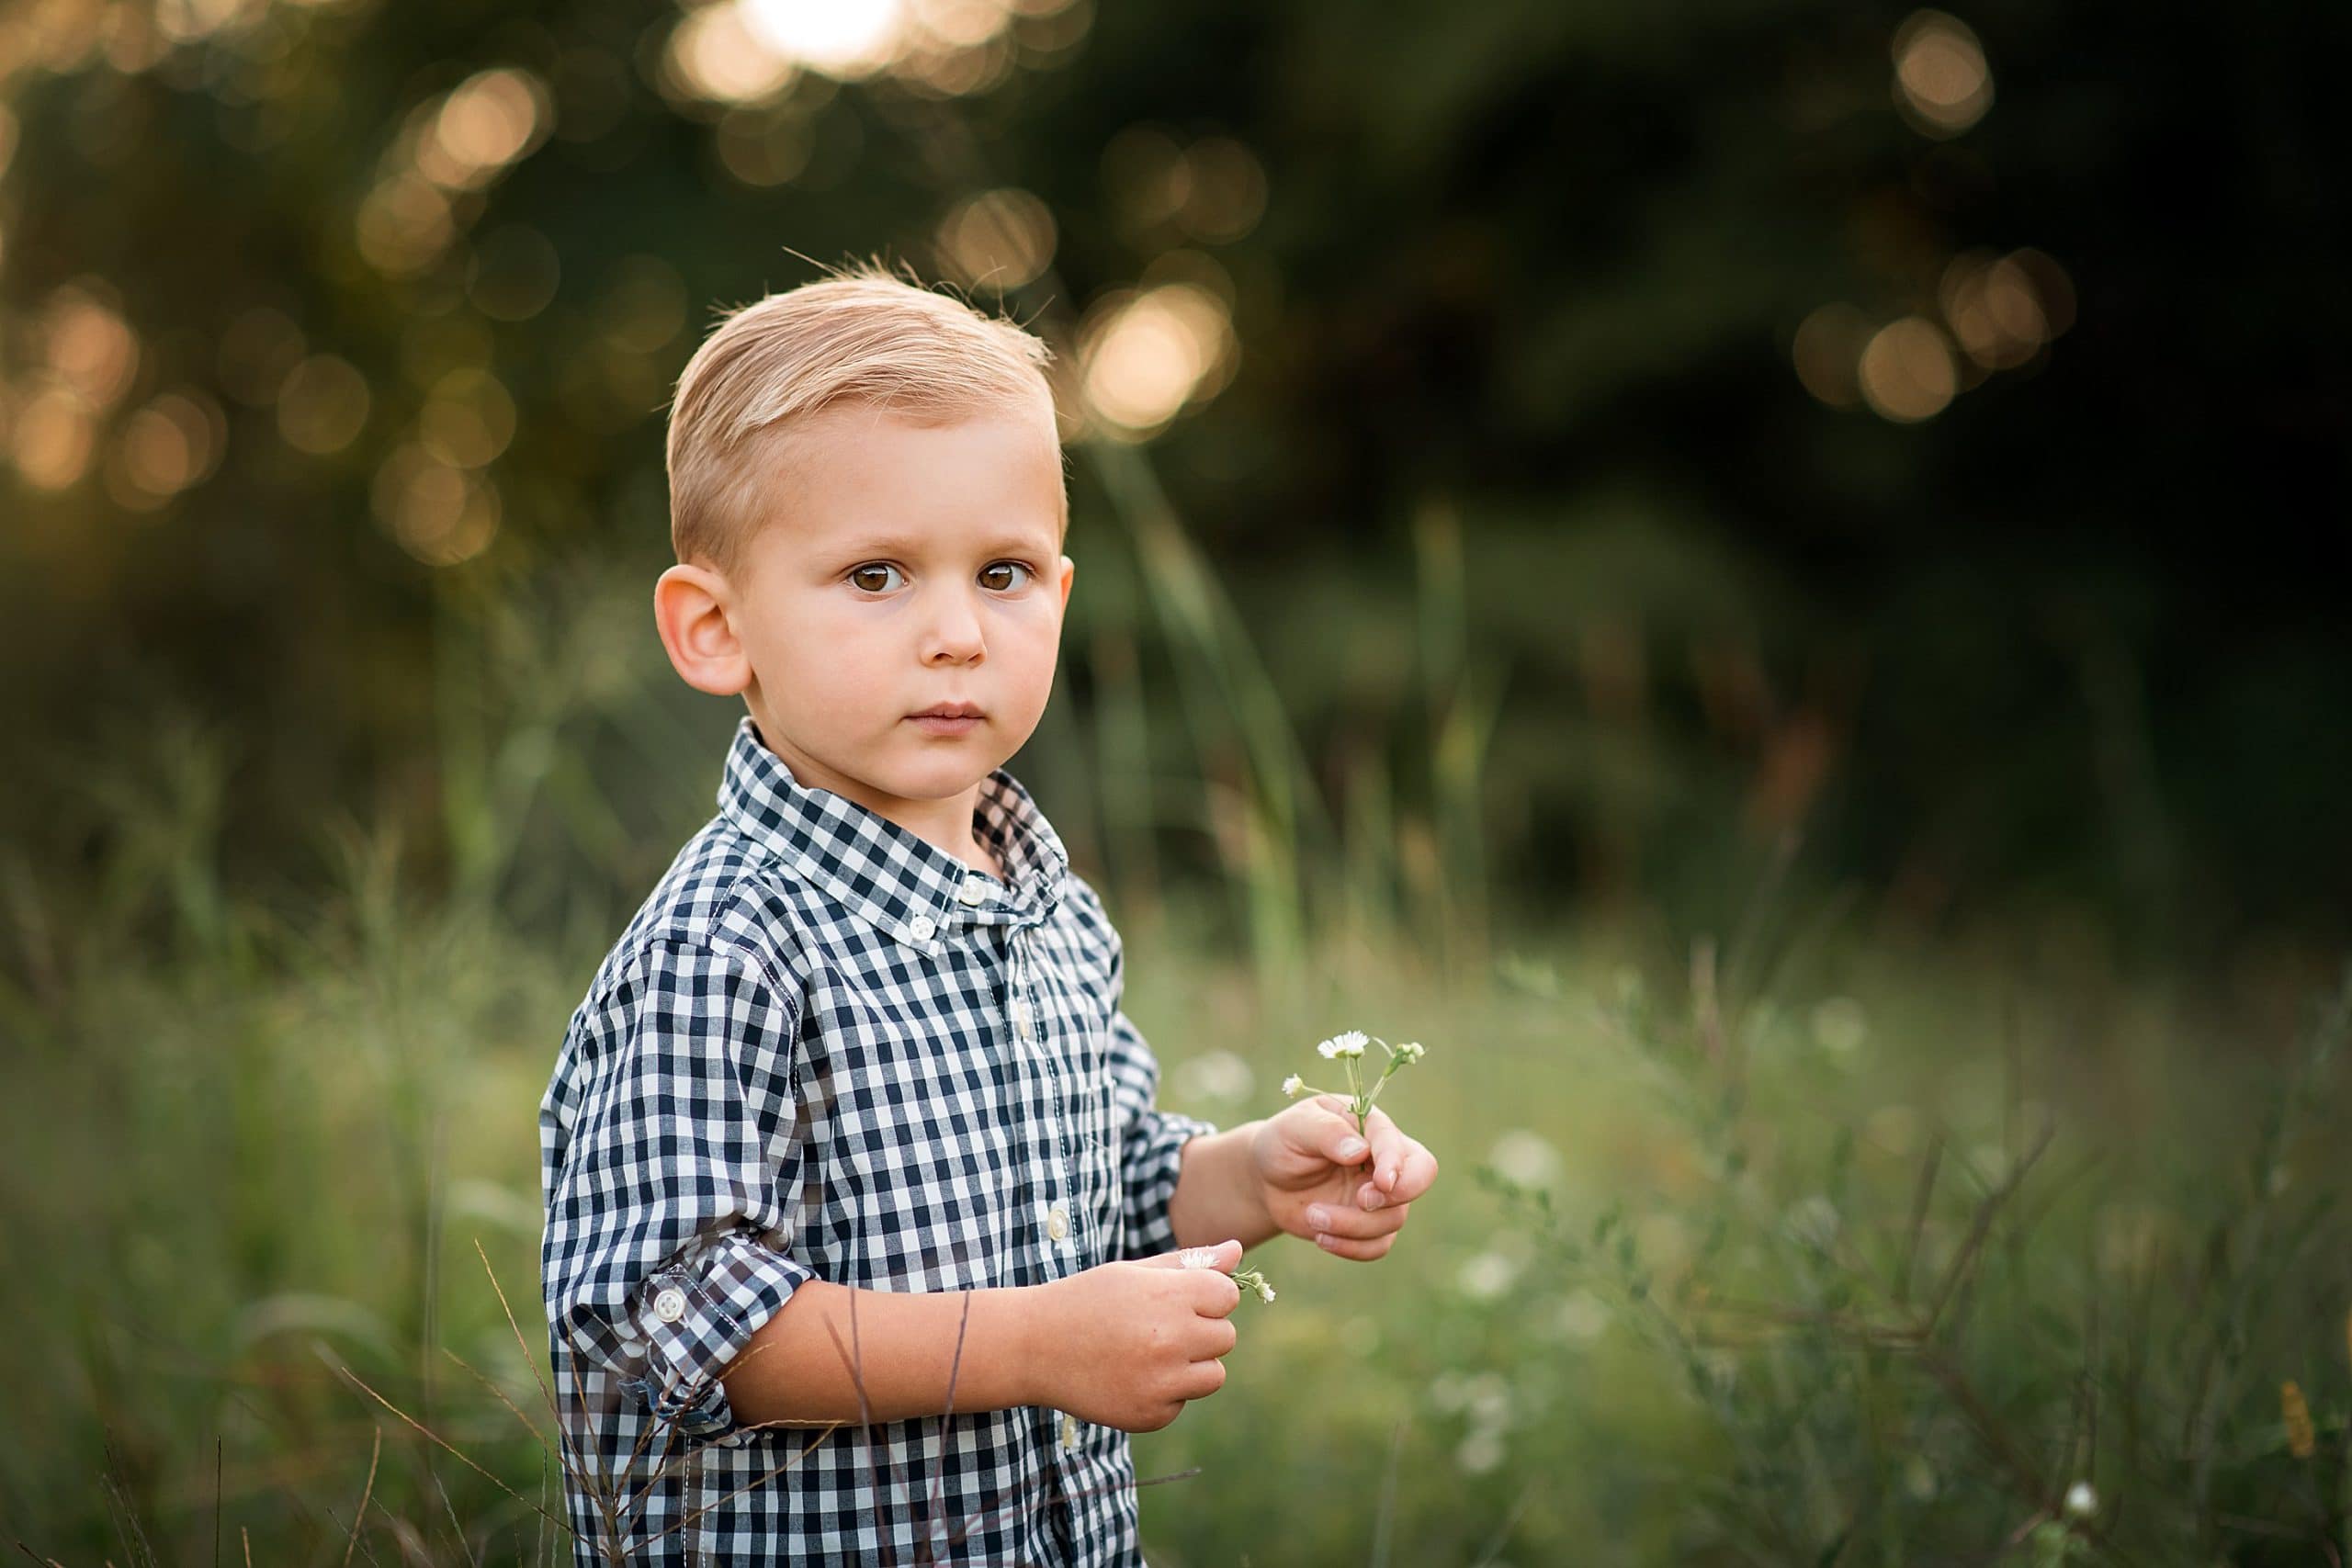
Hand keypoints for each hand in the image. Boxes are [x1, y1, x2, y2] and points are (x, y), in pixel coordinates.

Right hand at [1028, 1238, 1243, 1431]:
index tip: (1177, 1298)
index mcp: (1170, 1296)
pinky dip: (1166, 1392)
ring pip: (1214, 1375)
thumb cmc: (1087, 1300)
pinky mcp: (1152, 1415)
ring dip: (1192, 1365)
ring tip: (1149, 1353)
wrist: (1033, 1347)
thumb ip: (1189, 1263)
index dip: (1207, 1295)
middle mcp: (1171, 1340)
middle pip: (1226, 1337)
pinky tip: (1131, 1376)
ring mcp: (1162, 1382)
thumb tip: (1236, 1250)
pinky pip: (1183, 1401)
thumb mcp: (1134, 1273)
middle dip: (1202, 1331)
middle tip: (1158, 1327)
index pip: (1228, 1296)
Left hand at [1251, 1095, 1439, 1260]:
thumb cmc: (1282, 1143)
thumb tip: (1360, 1151)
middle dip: (1399, 1194)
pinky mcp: (1368, 1225)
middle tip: (1361, 1201)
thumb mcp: (1295, 1128)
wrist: (1266, 1180)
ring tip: (1313, 1216)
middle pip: (1422, 1175)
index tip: (1381, 1183)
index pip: (1399, 1145)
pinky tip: (1320, 1238)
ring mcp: (1380, 1195)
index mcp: (1370, 1127)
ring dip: (1353, 1225)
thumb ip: (1327, 1133)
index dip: (1395, 1164)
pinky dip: (1351, 1247)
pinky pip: (1378, 1245)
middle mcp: (1383, 1160)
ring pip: (1393, 1218)